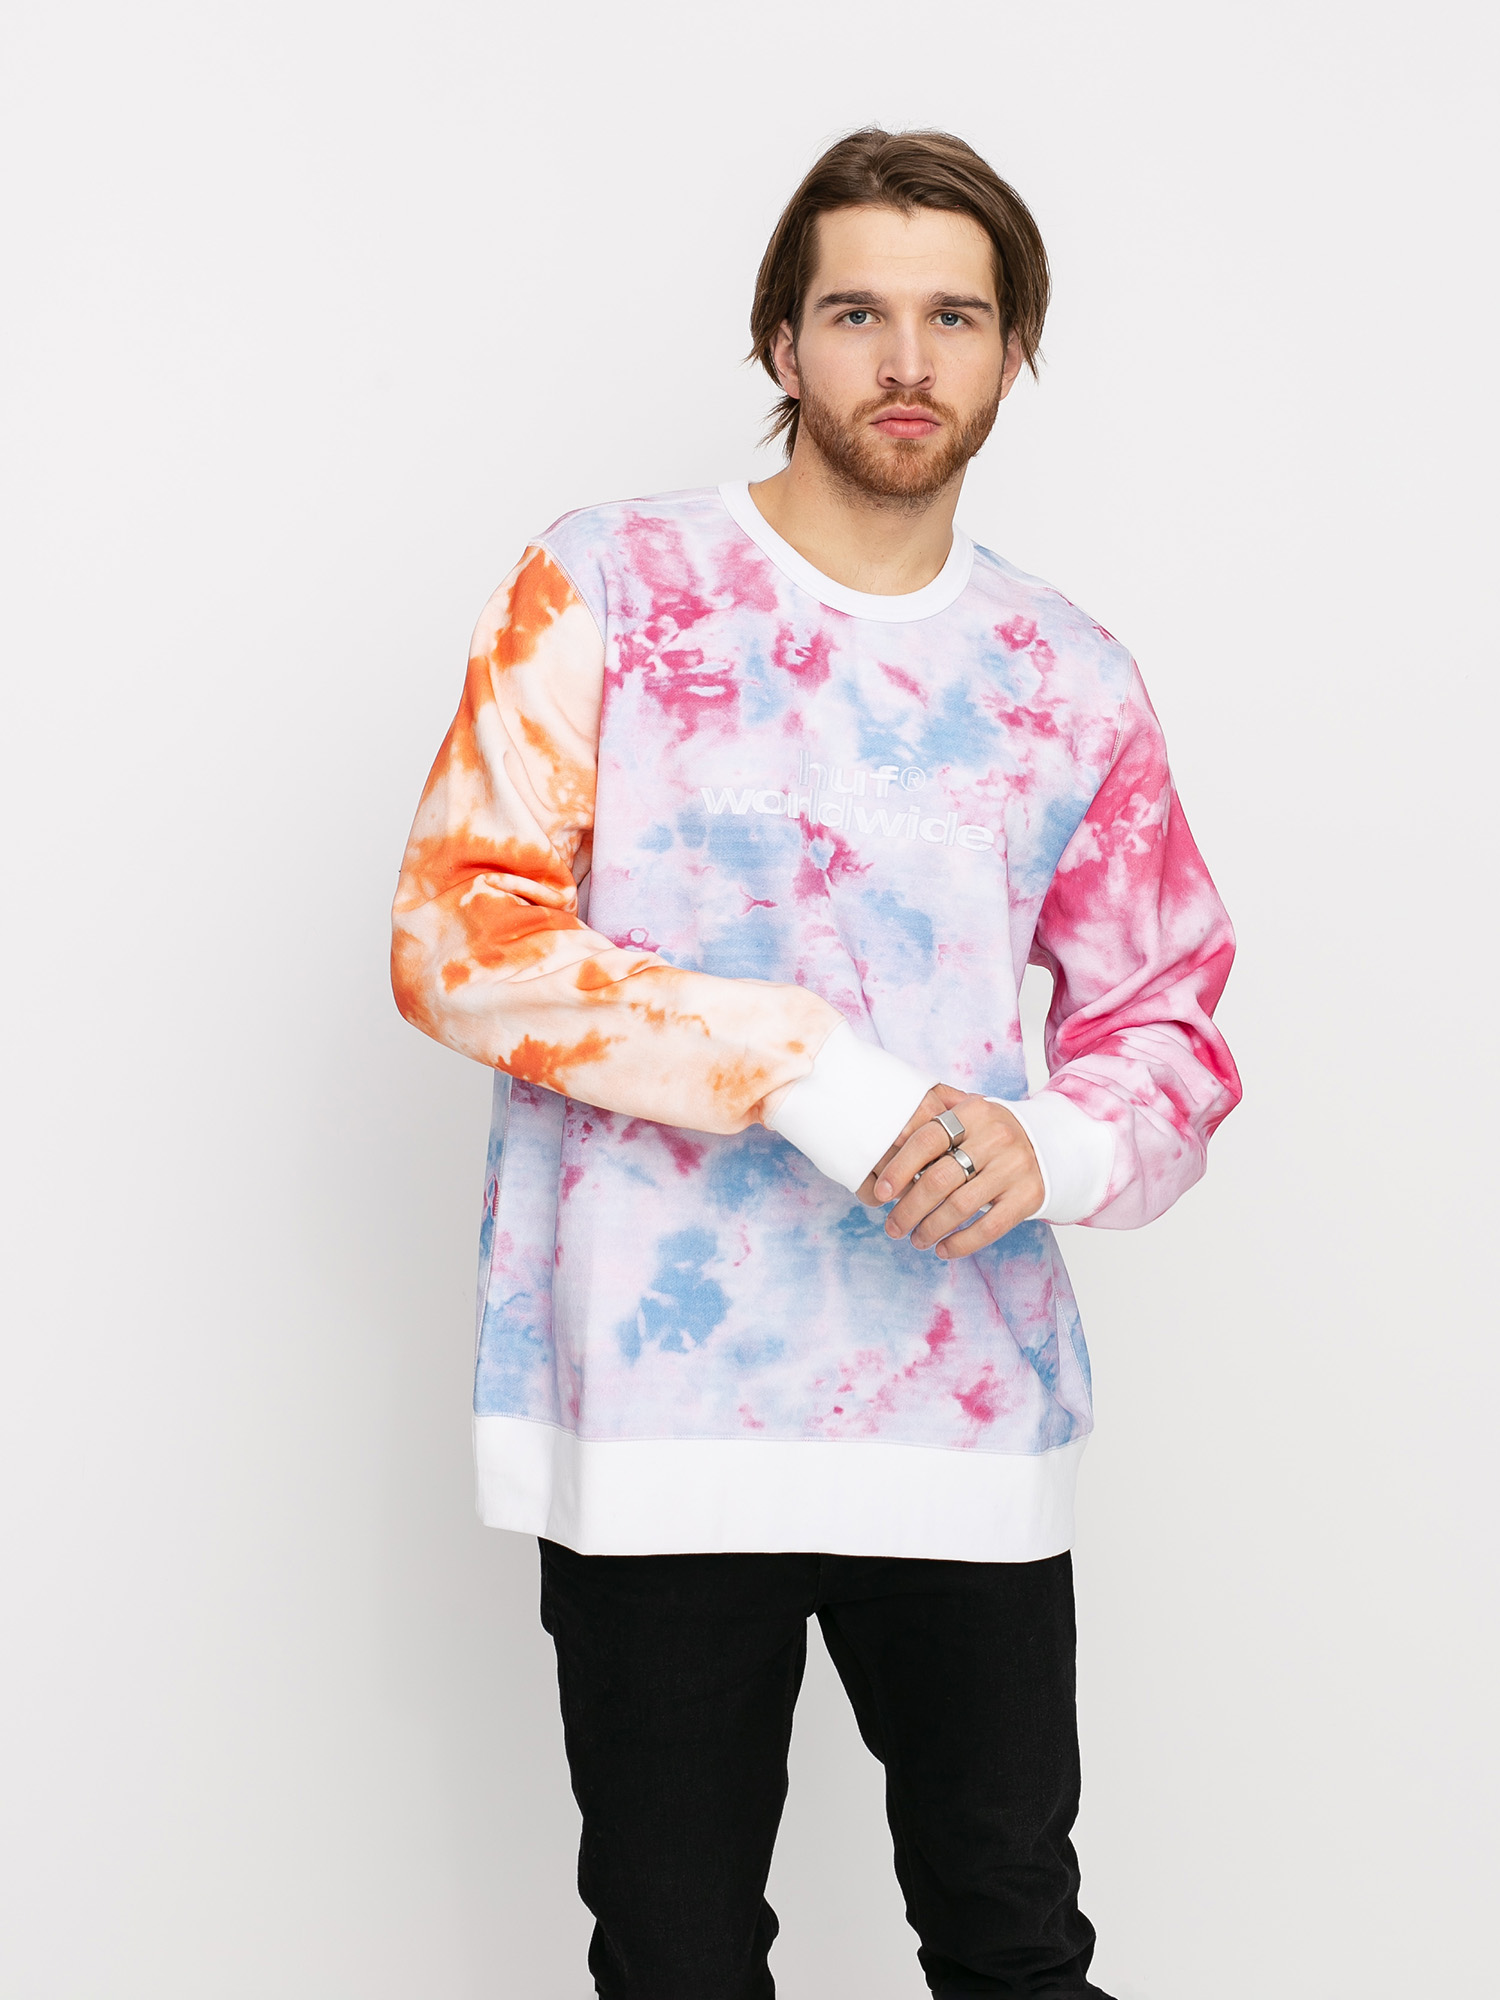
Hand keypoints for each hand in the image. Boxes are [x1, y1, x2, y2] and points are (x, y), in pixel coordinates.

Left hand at [856, 1086, 1044, 1261]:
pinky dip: (961, 1243)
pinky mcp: (1029, 1196)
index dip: (899, 1168)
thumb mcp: (971, 1116)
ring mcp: (1015, 1168)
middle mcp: (997, 1138)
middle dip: (909, 1208)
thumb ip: (936, 1123)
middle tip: (893, 1226)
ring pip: (960, 1206)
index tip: (880, 1192)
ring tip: (915, 1239)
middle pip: (939, 1179)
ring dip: (931, 1229)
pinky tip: (943, 1249)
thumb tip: (886, 1145)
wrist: (1051, 1144)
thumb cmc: (993, 1134)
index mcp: (974, 1112)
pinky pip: (989, 1227)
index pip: (926, 1140)